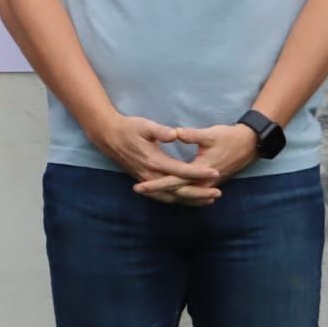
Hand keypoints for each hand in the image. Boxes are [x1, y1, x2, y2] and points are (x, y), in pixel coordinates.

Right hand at [89, 114, 221, 206]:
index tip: (216, 172)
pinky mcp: (145, 182)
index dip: (199, 172)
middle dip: (200, 193)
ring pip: (172, 197)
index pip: (181, 170)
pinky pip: (163, 197)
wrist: (109, 136)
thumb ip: (160, 131)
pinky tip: (188, 200)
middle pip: (179, 190)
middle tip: (218, 193)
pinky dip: (178, 200)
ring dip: (191, 200)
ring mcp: (147, 180)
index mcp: (154, 160)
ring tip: (209, 199)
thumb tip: (175, 133)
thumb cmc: (128, 128)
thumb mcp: (144, 125)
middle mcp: (151, 174)